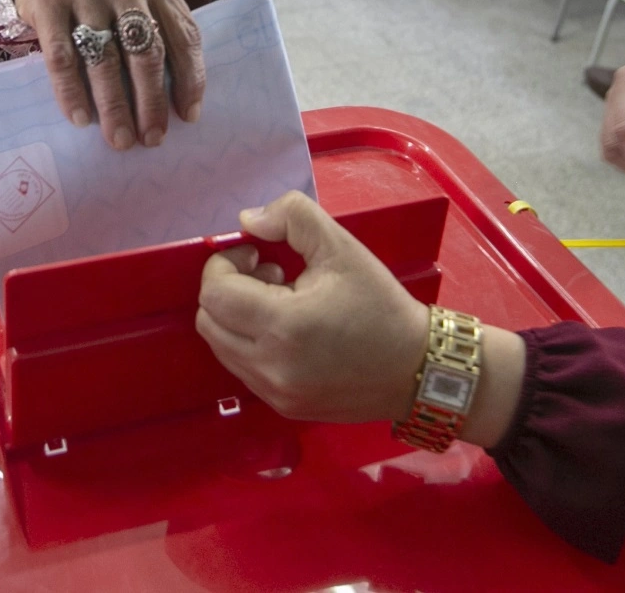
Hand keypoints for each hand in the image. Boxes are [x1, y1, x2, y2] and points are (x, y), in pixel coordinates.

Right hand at [7, 0, 204, 150]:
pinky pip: (63, 57)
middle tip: (152, 139)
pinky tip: (80, 118)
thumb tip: (171, 93)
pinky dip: (72, 92)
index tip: (189, 116)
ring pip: (106, 59)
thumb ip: (154, 21)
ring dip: (115, 107)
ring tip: (120, 139)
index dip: (190, 79)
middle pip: (147, 52)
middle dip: (152, 103)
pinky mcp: (48, 0)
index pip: (183, 34)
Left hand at [196, 191, 429, 423]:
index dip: (224, 264)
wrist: (416, 369)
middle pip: (208, 321)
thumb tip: (248, 221)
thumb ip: (291, 217)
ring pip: (221, 347)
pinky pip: (243, 368)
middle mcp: (270, 366)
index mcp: (283, 326)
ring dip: (237, 317)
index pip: (214, 293)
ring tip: (281, 301)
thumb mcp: (342, 247)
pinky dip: (250, 343)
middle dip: (228, 288)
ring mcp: (274, 392)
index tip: (258, 254)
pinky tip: (288, 330)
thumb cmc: (381, 306)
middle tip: (269, 275)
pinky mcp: (282, 406)